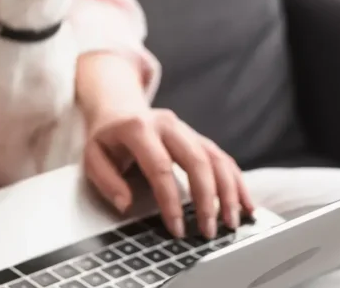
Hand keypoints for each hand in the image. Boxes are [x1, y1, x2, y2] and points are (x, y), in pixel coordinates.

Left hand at [83, 109, 255, 239]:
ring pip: (216, 158)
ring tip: (231, 222)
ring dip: (228, 192)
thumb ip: (106, 180)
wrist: (118, 108)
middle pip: (197, 160)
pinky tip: (246, 204)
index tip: (177, 228)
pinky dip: (237, 182)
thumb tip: (125, 204)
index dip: (170, 201)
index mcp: (138, 128)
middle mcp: (168, 124)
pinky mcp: (198, 137)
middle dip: (207, 198)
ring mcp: (186, 129)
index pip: (160, 168)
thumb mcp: (93, 156)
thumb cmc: (107, 138)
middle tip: (209, 230)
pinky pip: (223, 158)